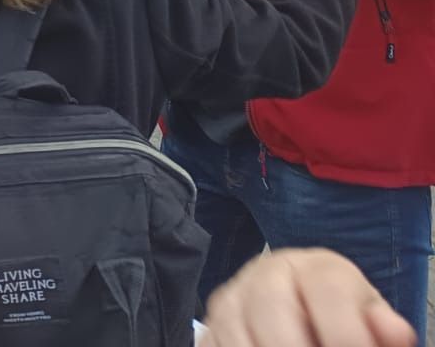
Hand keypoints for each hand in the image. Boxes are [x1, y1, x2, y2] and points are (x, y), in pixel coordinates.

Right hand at [201, 249, 415, 346]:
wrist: (290, 302)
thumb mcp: (364, 313)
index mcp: (313, 267)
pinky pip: (217, 344)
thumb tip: (395, 333)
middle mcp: (265, 274)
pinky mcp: (211, 326)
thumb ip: (381, 324)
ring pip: (239, 333)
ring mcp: (231, 300)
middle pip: (272, 306)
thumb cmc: (334, 314)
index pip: (327, 290)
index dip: (346, 333)